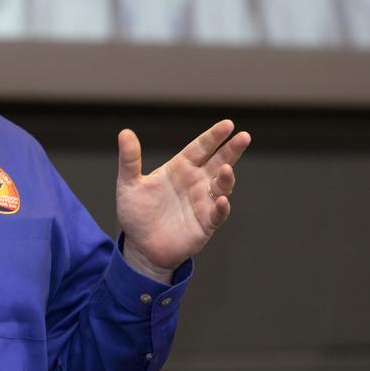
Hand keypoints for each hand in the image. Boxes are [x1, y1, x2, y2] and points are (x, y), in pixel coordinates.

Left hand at [116, 120, 251, 280]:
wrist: (141, 246)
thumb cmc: (136, 213)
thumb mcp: (129, 184)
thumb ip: (129, 159)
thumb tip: (125, 133)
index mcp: (180, 168)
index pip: (200, 148)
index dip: (214, 137)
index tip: (228, 124)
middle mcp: (196, 182)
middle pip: (219, 162)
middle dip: (232, 150)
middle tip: (244, 137)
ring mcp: (203, 202)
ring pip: (222, 186)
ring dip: (226, 178)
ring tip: (226, 170)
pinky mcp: (206, 223)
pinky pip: (218, 213)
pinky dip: (221, 207)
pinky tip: (221, 201)